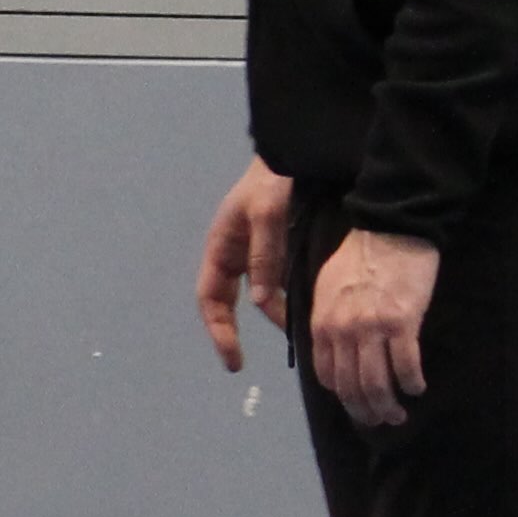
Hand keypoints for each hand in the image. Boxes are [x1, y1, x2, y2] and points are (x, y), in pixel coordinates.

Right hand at [196, 157, 295, 372]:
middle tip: (244, 363)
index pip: (211, 299)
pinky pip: (279, 283)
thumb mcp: (266, 214)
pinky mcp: (279, 251)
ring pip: (259, 296)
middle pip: (227, 303)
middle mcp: (234, 255)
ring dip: (272, 315)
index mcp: (221, 247)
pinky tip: (306, 311)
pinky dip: (288, 300)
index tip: (233, 360)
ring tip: (296, 334)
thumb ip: (264, 257)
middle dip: (234, 332)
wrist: (297, 153)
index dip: (218, 331)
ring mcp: (256, 254)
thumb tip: (262, 303)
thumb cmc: (274, 180)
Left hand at [305, 227, 439, 429]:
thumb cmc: (359, 256)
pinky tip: (417, 387)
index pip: (328, 376)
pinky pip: (405, 366)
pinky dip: (411, 383)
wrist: (388, 228)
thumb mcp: (326, 288)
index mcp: (322, 324)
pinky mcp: (401, 323)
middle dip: (366, 411)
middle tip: (381, 420)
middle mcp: (342, 332)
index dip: (343, 397)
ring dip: (388, 406)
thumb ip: (327, 320)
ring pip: (377, 384)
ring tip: (399, 414)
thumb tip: (332, 349)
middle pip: (351, 387)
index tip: (357, 404)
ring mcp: (371, 329)